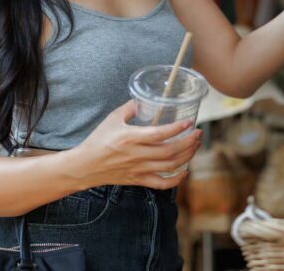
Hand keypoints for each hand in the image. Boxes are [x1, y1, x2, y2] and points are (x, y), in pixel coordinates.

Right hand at [72, 100, 201, 189]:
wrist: (85, 166)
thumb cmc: (98, 140)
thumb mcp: (112, 118)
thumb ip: (130, 108)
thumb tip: (143, 100)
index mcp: (131, 138)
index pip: (160, 134)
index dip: (177, 128)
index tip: (189, 122)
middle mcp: (137, 155)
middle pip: (170, 151)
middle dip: (189, 142)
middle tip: (198, 133)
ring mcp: (139, 169)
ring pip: (170, 166)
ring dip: (186, 157)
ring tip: (195, 146)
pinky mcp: (138, 180)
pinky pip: (161, 184)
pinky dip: (176, 180)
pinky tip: (185, 172)